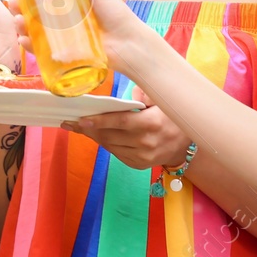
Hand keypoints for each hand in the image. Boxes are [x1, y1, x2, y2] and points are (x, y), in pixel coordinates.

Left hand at [61, 87, 190, 168]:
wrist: (186, 143)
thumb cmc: (170, 115)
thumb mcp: (160, 100)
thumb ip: (142, 94)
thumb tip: (123, 92)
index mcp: (151, 123)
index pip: (120, 122)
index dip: (99, 121)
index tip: (81, 119)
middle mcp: (146, 142)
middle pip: (110, 135)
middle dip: (88, 128)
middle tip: (70, 121)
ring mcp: (143, 157)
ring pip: (110, 146)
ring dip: (94, 136)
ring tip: (78, 126)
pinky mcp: (139, 165)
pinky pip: (116, 153)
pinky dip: (105, 143)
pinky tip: (95, 134)